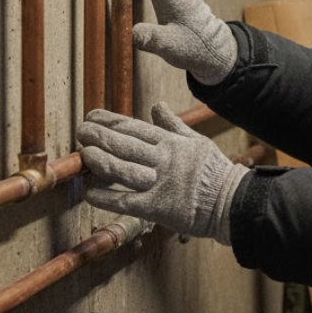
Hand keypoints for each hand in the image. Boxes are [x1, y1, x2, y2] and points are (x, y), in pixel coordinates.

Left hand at [77, 103, 248, 242]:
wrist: (231, 200)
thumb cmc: (214, 170)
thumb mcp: (195, 140)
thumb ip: (173, 124)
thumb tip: (157, 105)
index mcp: (170, 142)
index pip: (134, 127)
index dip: (110, 120)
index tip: (92, 115)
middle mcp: (162, 160)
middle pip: (124, 144)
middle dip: (99, 136)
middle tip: (81, 130)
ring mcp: (159, 183)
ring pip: (123, 169)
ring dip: (100, 161)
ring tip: (84, 153)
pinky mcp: (157, 207)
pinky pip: (126, 201)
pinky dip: (106, 197)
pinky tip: (90, 193)